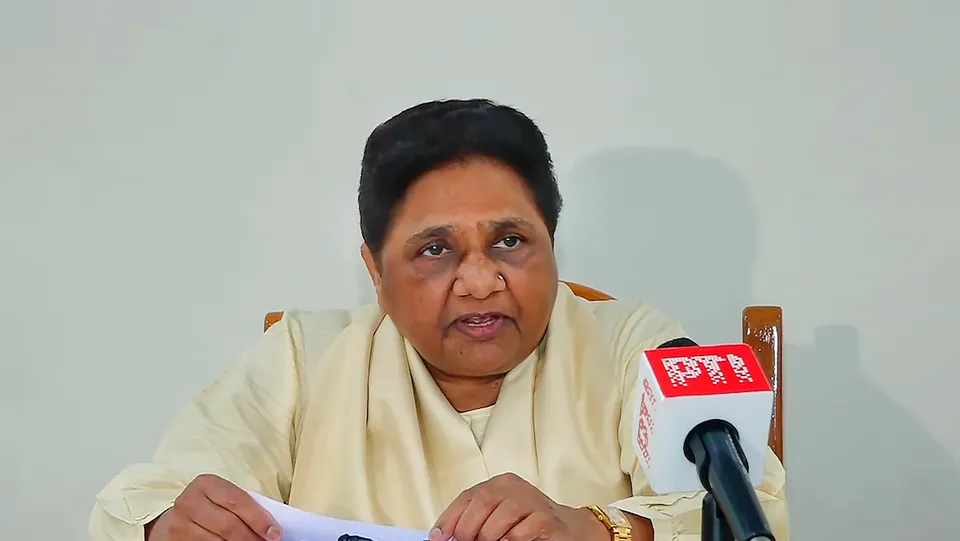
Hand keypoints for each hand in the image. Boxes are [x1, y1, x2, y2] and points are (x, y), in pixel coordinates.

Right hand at [145, 474, 281, 540]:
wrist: (174, 519)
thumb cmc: (207, 505)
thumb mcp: (222, 497)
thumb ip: (242, 506)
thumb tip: (271, 525)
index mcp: (206, 484)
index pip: (238, 502)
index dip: (259, 519)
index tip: (275, 533)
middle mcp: (190, 502)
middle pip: (229, 525)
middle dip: (252, 537)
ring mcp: (180, 525)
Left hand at [430, 473, 609, 540]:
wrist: (571, 529)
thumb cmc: (530, 524)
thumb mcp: (500, 516)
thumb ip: (477, 520)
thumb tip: (446, 535)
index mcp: (500, 484)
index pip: (468, 496)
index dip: (449, 518)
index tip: (438, 538)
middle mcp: (515, 487)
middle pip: (482, 502)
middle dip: (467, 529)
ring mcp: (532, 500)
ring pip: (500, 517)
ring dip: (489, 537)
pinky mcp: (545, 519)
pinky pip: (520, 532)